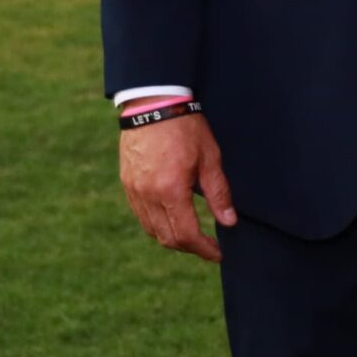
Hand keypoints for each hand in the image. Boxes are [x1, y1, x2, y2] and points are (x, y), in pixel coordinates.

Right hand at [119, 109, 237, 262]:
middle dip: (190, 247)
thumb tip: (229, 222)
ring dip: (173, 238)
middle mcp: (147, 196)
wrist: (153, 104)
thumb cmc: (186, 128)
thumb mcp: (210, 158)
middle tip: (209, 246)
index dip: (204, 249)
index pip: (187, 234)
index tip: (218, 253)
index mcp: (170, 190)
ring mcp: (134, 191)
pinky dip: (157, 224)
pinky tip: (173, 218)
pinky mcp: (127, 184)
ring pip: (152, 230)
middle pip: (167, 238)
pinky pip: (141, 215)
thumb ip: (218, 193)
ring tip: (193, 235)